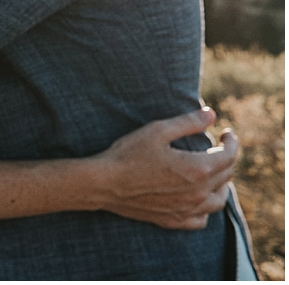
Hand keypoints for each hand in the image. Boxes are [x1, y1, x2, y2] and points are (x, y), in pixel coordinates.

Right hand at [92, 107, 236, 229]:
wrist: (103, 183)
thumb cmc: (128, 154)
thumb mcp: (157, 131)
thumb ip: (187, 122)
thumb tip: (211, 114)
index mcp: (197, 169)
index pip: (229, 156)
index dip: (231, 142)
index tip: (226, 133)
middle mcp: (197, 193)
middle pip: (226, 176)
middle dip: (227, 158)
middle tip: (219, 147)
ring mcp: (186, 210)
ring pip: (218, 201)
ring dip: (221, 184)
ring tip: (214, 173)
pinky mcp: (173, 220)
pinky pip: (201, 219)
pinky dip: (206, 208)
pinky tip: (198, 198)